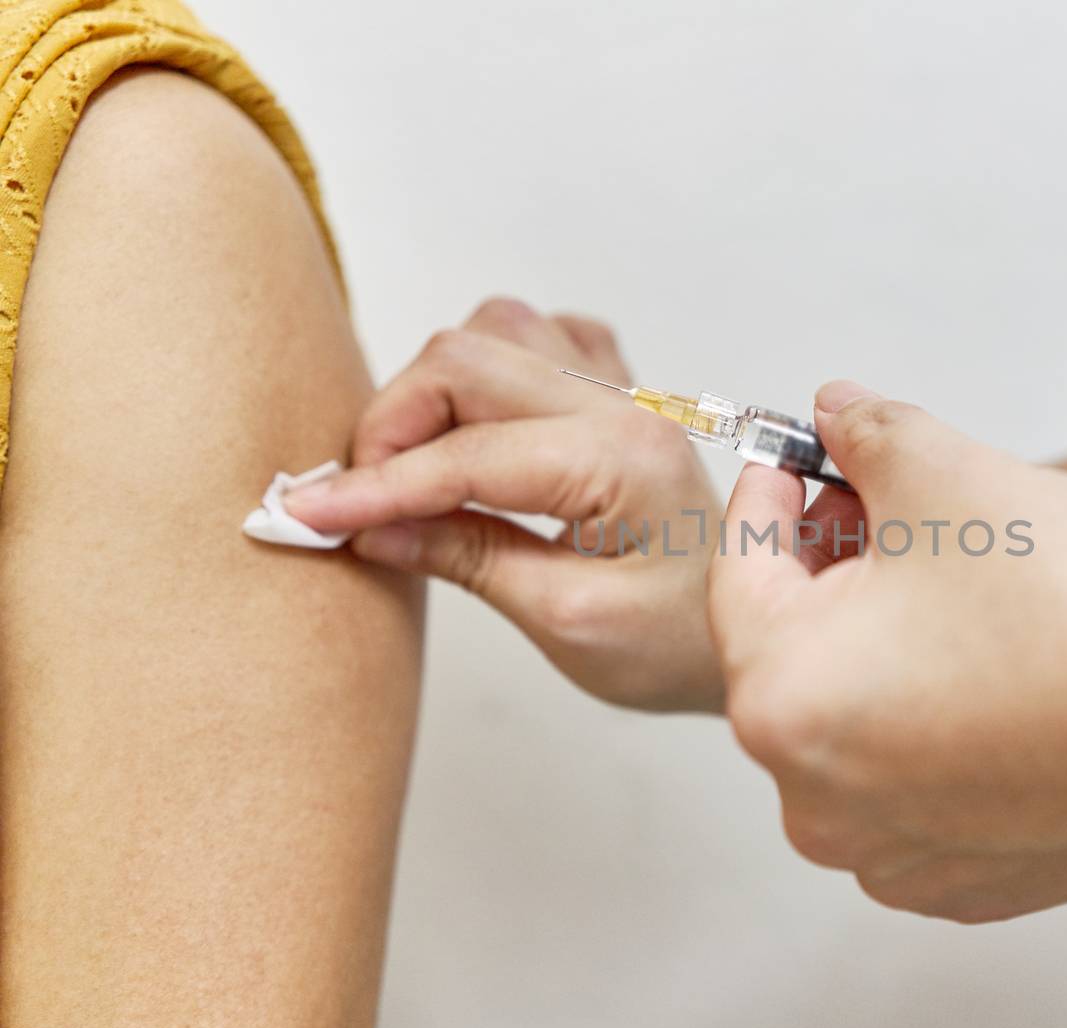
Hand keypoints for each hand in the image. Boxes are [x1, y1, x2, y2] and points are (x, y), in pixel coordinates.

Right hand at [284, 298, 724, 710]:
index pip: (467, 453)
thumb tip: (368, 527)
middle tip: (358, 496)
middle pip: (469, 357)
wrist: (746, 635)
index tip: (304, 512)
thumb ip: (466, 559)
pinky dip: (489, 367)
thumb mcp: (567, 622)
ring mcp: (625, 392)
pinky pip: (541, 338)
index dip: (375, 483)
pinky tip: (478, 427)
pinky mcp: (618, 396)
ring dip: (434, 387)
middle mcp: (626, 406)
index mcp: (622, 462)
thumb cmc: (678, 644)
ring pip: (498, 330)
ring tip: (412, 467)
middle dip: (392, 421)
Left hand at [707, 380, 1066, 921]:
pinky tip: (991, 673)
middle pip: (793, 650)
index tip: (797, 461)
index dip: (772, 494)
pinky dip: (930, 726)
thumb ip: (862, 429)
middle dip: (829, 568)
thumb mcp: (943, 469)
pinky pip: (913, 786)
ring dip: (879, 649)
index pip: (743, 569)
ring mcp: (890, 853)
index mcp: (781, 698)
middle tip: (880, 510)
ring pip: (853, 722)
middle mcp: (816, 800)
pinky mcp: (963, 881)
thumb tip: (836, 413)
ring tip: (948, 588)